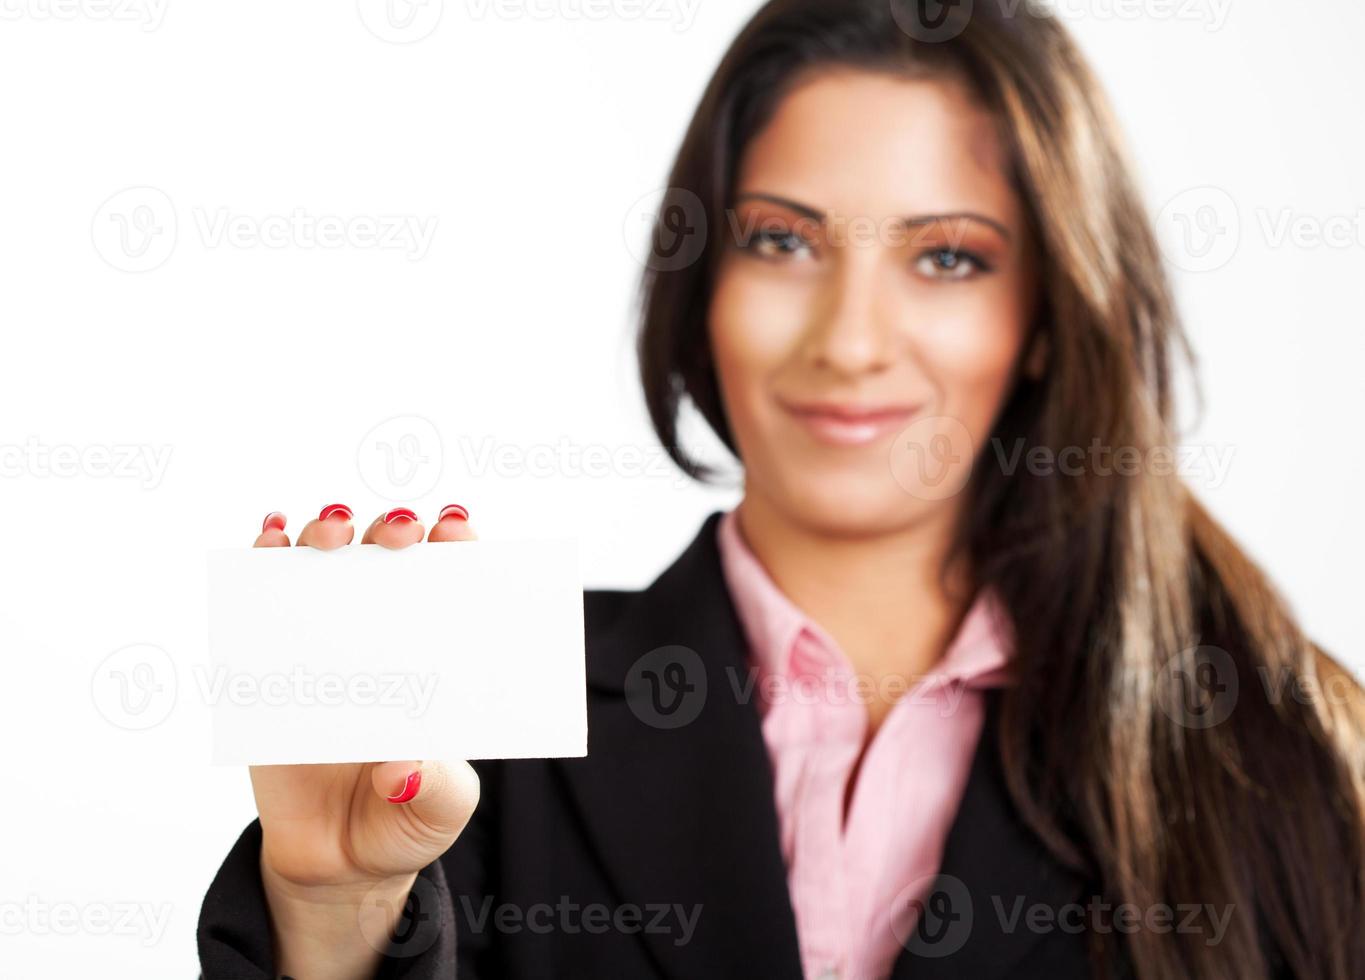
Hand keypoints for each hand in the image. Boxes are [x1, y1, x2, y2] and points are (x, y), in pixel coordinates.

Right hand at [247, 504, 481, 979]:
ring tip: (333, 535)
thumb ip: (432, 789)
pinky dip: (262, 562)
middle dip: (395, 529)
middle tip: (401, 531)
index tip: (457, 531)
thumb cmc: (407, 819)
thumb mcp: (441, 809)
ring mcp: (327, 646)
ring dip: (327, 534)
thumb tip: (400, 767)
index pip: (455, 583)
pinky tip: (269, 539)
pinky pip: (262, 606)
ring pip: (324, 566)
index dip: (457, 546)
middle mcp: (386, 637)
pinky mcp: (270, 669)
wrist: (339, 863)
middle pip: (390, 558)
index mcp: (440, 658)